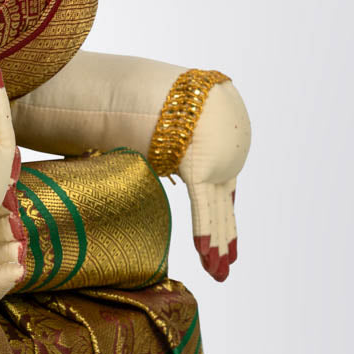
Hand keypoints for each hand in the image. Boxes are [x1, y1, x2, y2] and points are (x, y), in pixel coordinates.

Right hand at [177, 81, 250, 280]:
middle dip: (225, 244)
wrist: (182, 78)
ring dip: (216, 249)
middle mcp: (224, 165)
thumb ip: (159, 138)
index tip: (229, 244)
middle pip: (223, 213)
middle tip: (226, 269)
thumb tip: (124, 142)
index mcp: (219, 154)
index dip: (224, 223)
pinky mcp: (201, 170)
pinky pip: (202, 209)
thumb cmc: (171, 94)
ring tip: (221, 275)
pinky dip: (204, 234)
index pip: (221, 197)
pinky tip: (208, 259)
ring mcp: (215, 169)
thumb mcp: (174, 121)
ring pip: (216, 216)